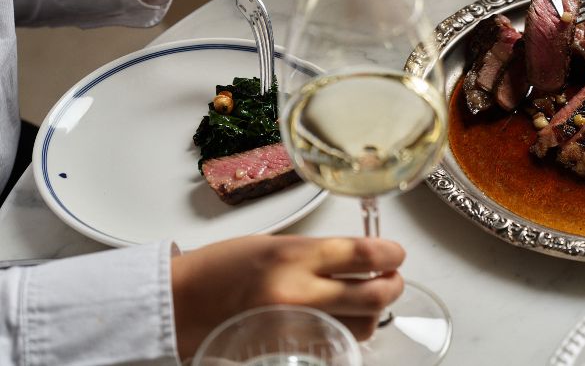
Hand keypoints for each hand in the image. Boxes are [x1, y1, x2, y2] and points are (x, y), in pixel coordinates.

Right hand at [171, 235, 404, 358]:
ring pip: (362, 325)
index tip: (394, 253)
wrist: (180, 304)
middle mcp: (299, 292)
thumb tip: (363, 255)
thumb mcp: (275, 244)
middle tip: (391, 278)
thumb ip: (320, 252)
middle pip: (374, 294)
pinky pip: (336, 342)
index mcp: (295, 255)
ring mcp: (296, 326)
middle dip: (393, 285)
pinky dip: (346, 330)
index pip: (364, 253)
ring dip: (371, 311)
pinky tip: (338, 319)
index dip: (391, 253)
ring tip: (361, 299)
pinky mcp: (291, 349)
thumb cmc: (222, 268)